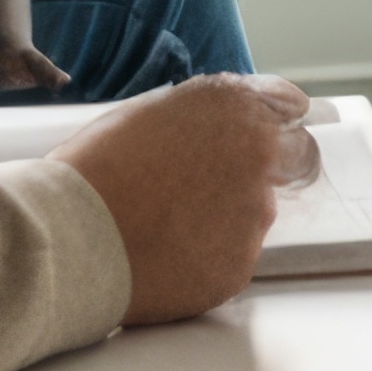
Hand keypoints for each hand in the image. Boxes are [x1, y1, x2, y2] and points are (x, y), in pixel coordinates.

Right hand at [61, 74, 319, 322]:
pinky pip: (231, 259)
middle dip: (276, 168)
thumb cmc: (96, 170)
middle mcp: (260, 154)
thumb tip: (221, 128)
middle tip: (231, 187)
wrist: (72, 237)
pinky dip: (207, 259)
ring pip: (257, 214)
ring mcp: (255, 214)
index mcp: (236, 106)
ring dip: (228, 218)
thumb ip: (203, 118)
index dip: (274, 122)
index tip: (265, 136)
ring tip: (167, 229)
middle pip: (299, 158)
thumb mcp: (152, 114)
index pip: (289, 105)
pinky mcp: (241, 265)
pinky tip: (164, 257)